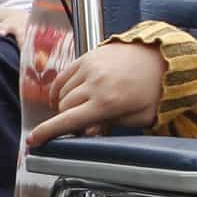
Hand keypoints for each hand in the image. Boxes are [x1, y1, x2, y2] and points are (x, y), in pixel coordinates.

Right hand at [26, 41, 165, 144]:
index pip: (69, 121)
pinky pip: (64, 76)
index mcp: (108, 102)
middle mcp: (96, 83)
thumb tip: (86, 131)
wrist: (164, 58)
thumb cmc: (154, 90)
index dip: (47, 132)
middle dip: (65, 120)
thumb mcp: (137, 118)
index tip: (33, 141)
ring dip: (64, 105)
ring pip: (62, 92)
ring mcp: (90, 67)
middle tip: (79, 125)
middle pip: (64, 108)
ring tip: (79, 109)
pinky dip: (61, 88)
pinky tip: (67, 95)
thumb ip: (109, 125)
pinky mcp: (88, 56)